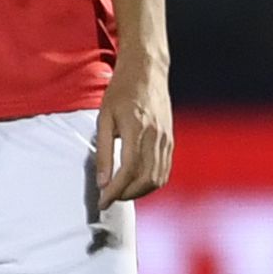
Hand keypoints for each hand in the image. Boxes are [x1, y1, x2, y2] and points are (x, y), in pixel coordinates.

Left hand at [88, 62, 174, 215]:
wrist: (147, 71)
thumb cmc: (120, 91)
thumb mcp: (104, 118)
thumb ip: (103, 151)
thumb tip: (102, 183)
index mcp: (137, 128)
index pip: (128, 170)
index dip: (115, 191)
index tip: (102, 202)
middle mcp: (156, 135)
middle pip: (146, 179)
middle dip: (126, 195)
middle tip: (109, 197)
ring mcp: (166, 138)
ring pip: (158, 178)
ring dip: (139, 192)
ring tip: (120, 191)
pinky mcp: (171, 140)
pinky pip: (164, 170)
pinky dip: (151, 183)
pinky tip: (136, 182)